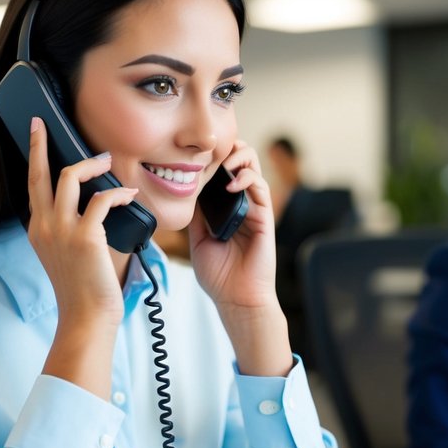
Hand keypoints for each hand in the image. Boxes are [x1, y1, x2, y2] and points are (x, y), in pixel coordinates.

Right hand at [26, 118, 137, 395]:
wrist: (87, 318)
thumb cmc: (86, 289)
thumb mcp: (71, 254)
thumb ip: (77, 227)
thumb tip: (100, 200)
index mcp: (38, 230)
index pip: (33, 185)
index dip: (35, 158)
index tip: (37, 135)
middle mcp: (44, 226)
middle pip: (39, 173)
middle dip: (40, 143)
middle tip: (44, 123)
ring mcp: (62, 231)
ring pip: (70, 177)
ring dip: (92, 164)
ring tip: (106, 161)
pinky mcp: (85, 237)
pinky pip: (101, 200)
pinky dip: (118, 193)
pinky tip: (130, 195)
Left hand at [188, 141, 291, 375]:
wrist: (236, 299)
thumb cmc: (219, 275)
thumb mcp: (197, 239)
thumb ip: (195, 215)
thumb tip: (183, 189)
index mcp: (224, 207)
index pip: (220, 170)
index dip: (209, 157)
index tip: (191, 153)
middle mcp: (241, 203)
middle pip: (239, 160)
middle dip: (225, 148)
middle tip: (209, 151)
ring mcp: (254, 207)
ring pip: (252, 165)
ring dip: (238, 156)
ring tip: (223, 162)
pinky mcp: (265, 216)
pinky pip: (260, 186)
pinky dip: (246, 179)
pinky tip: (231, 185)